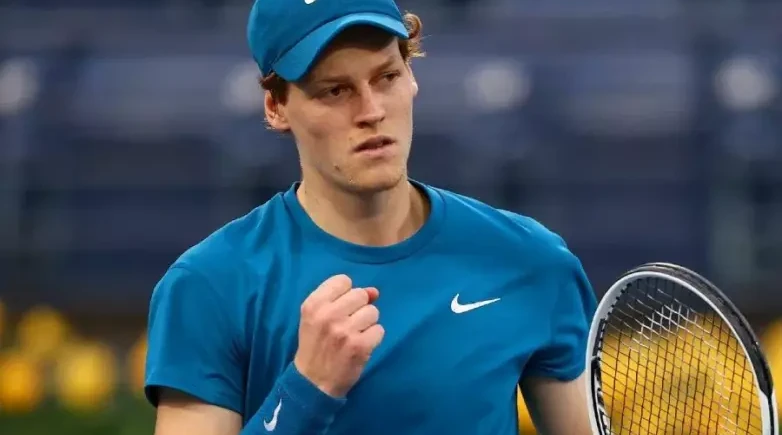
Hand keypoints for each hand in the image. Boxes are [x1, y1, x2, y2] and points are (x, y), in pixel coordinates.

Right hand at [293, 274, 383, 397]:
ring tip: (354, 335)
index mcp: (313, 304)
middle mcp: (328, 314)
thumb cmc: (315, 344)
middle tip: (348, 324)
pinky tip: (361, 346)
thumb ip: (342, 298)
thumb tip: (374, 291)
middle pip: (361, 294)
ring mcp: (345, 330)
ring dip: (367, 324)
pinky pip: (379, 330)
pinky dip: (373, 338)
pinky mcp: (360, 346)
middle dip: (359, 308)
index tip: (340, 308)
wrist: (313, 381)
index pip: (343, 280)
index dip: (346, 294)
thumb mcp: (318, 317)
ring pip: (373, 312)